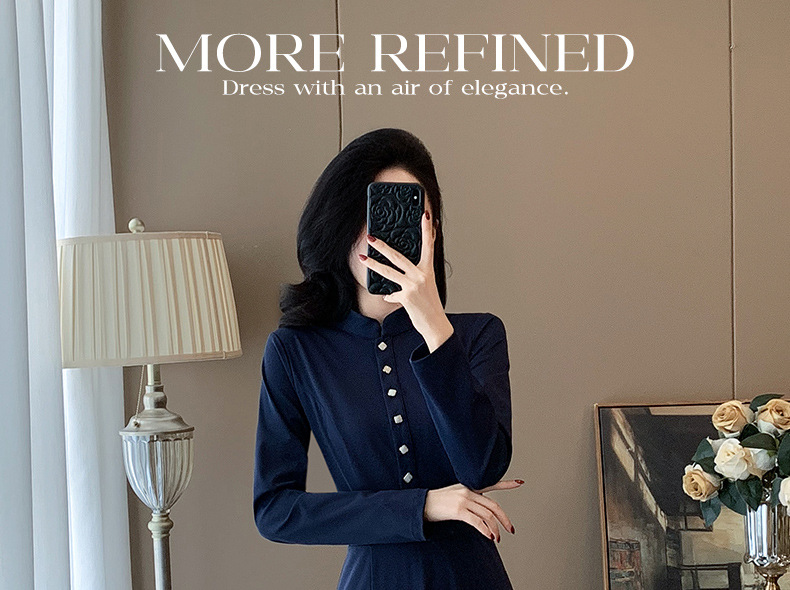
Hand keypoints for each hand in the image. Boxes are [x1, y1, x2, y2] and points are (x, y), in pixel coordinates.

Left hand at [358, 210, 453, 351]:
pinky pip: (391, 294)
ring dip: (373, 264)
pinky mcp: (406, 297)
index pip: (428, 244)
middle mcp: (421, 275)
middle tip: (371, 237)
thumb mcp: (427, 283)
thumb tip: (402, 265)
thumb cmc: (430, 302)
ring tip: (362, 257)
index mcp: (428, 268)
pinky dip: (389, 296)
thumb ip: (416, 272)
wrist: (435, 322)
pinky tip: (387, 297)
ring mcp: (413, 285)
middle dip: (383, 246)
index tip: (425, 215)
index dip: (427, 229)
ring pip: (389, 272)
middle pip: (398, 256)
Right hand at [423, 479, 523, 541]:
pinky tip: (489, 537)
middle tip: (510, 530)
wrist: (421, 504)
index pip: (491, 483)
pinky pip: (477, 522)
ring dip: (495, 529)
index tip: (519, 482)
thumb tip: (482, 510)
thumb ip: (469, 499)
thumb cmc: (437, 503)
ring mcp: (464, 500)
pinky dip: (485, 530)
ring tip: (497, 538)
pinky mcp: (458, 510)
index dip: (506, 484)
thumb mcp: (455, 496)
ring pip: (487, 515)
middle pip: (493, 505)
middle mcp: (468, 491)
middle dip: (504, 519)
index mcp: (469, 487)